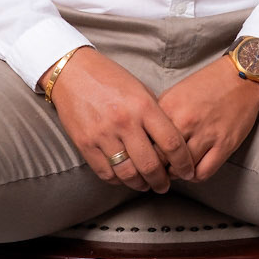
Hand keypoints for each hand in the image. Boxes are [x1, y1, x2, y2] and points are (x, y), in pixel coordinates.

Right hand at [46, 49, 195, 190]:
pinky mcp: (85, 143)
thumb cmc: (109, 77)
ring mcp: (103, 134)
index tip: (187, 171)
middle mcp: (125, 122)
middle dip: (161, 182)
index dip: (183, 163)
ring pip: (128, 174)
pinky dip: (117, 180)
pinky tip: (123, 178)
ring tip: (145, 185)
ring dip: (140, 184)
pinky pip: (105, 172)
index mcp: (143, 106)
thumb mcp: (139, 89)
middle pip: (150, 165)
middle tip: (165, 186)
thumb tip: (169, 142)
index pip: (171, 143)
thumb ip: (154, 114)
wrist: (72, 72)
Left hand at [158, 48, 258, 181]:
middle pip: (161, 158)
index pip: (146, 140)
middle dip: (158, 167)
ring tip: (176, 171)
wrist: (241, 77)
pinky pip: (204, 172)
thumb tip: (148, 135)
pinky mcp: (225, 144)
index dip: (143, 152)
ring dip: (177, 173)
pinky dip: (195, 176)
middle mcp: (186, 121)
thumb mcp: (176, 92)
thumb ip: (161, 114)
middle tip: (157, 171)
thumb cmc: (208, 83)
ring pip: (181, 169)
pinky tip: (193, 171)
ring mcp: (206, 134)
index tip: (145, 157)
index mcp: (170, 107)